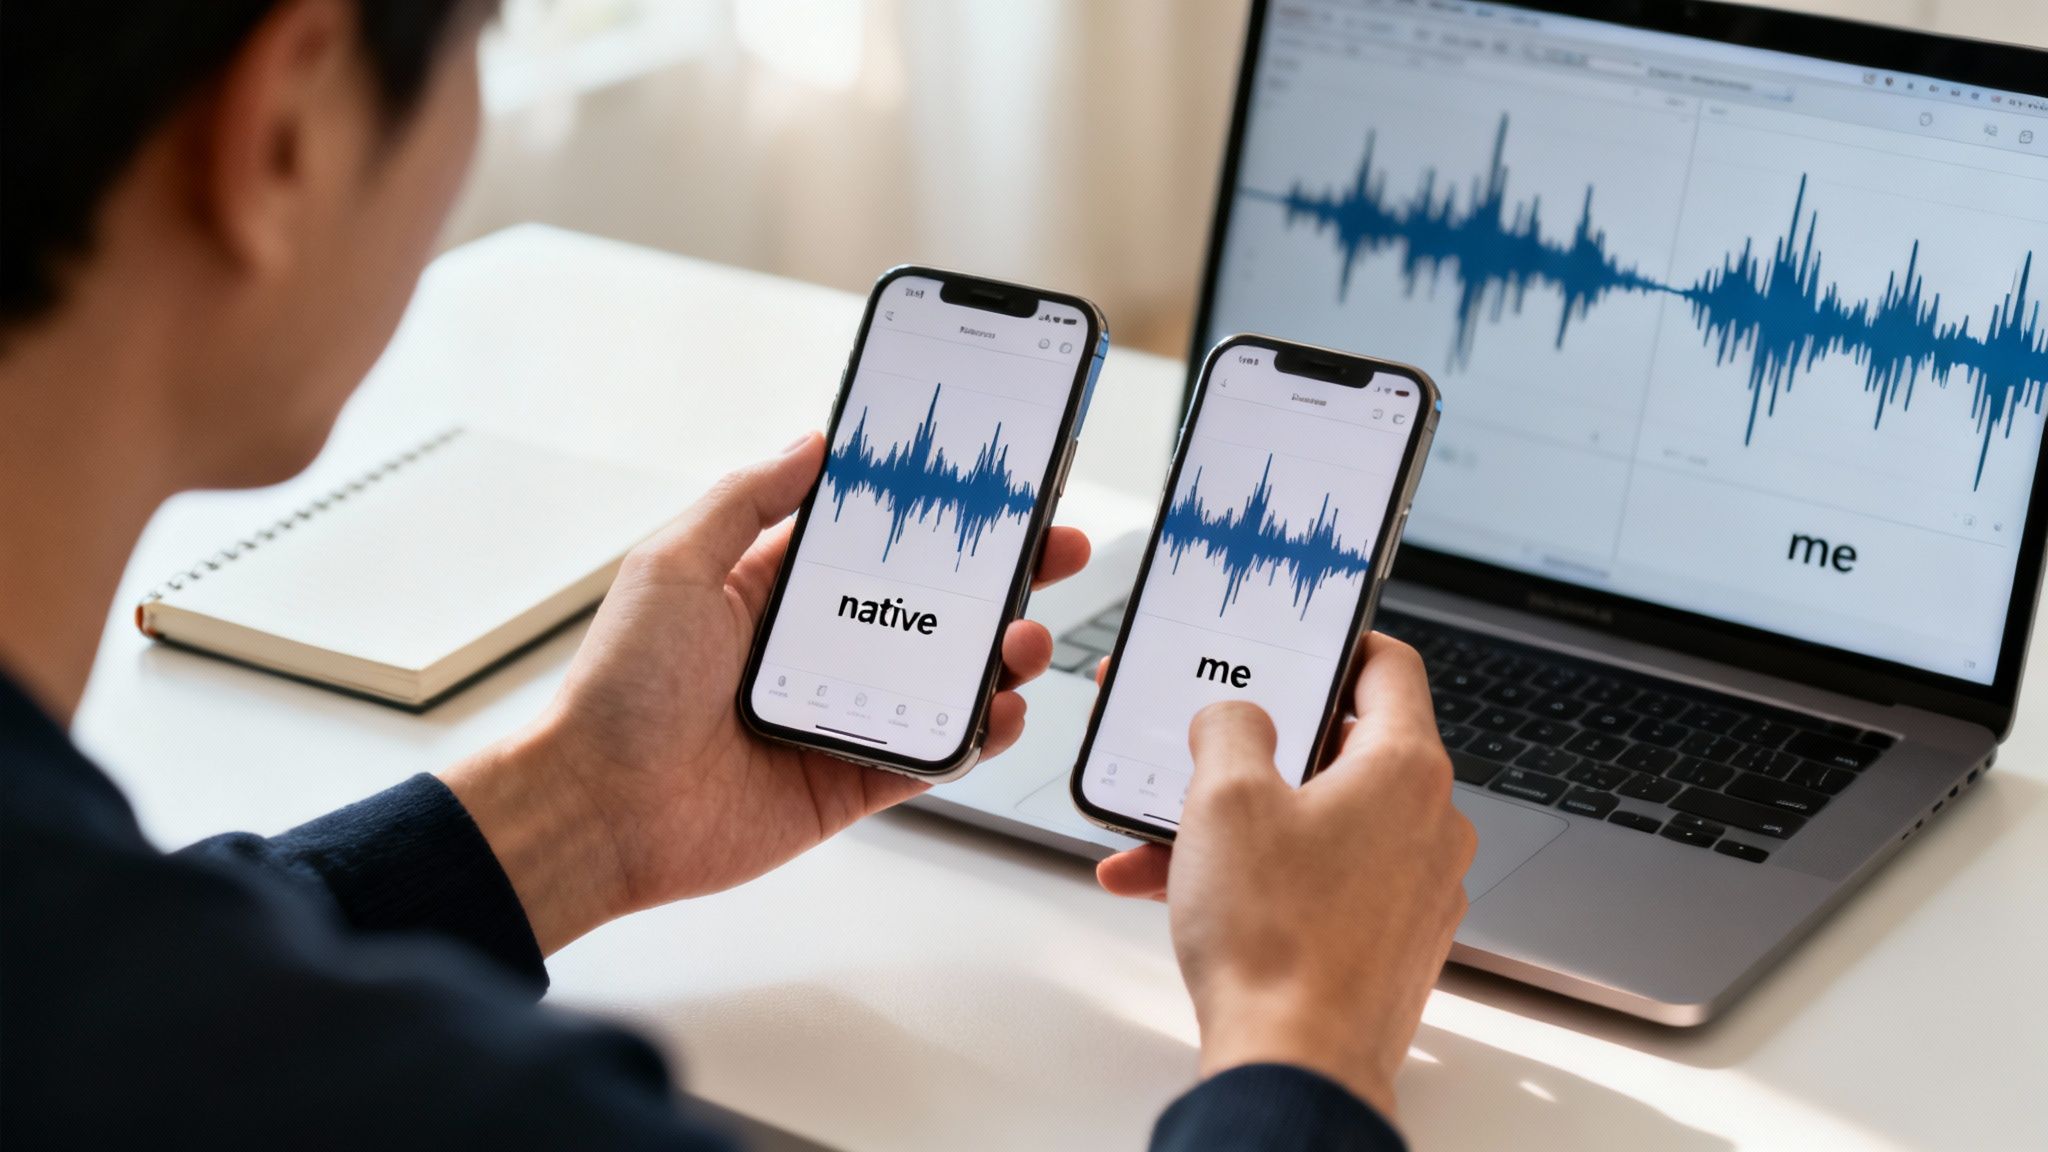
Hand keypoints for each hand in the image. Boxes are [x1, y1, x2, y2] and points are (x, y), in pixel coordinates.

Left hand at [446, 433, 1089, 952]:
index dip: (937, 514)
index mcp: (772, 591)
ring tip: (1026, 639)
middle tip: (1056, 550)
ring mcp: (838, 715)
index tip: (994, 487)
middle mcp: (813, 650)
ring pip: (942, 678)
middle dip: (999, 578)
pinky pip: (930, 755)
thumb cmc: (619, 686)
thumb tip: (813, 442)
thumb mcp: (676, 563)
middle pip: (929, 605)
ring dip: (998, 655)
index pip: (877, 541)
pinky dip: (975, 734)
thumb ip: (748, 499)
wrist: (599, 808)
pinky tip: (1002, 710)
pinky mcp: (849, 781)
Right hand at [1094, 635, 1473, 1119]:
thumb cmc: (1275, 941)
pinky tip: (1179, 890)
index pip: (1389, 666)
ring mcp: (1415, 886)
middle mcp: (1428, 823)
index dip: (1336, 643)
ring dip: (1238, 823)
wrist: (1296, 1065)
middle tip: (1200, 746)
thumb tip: (1235, 717)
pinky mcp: (1390, 939)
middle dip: (1254, 751)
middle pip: (1341, 749)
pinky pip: (1320, 881)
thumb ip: (1229, 727)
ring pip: (1319, 822)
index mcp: (1405, 768)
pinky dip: (1259, 876)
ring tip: (1160, 838)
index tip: (1296, 644)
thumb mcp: (1224, 799)